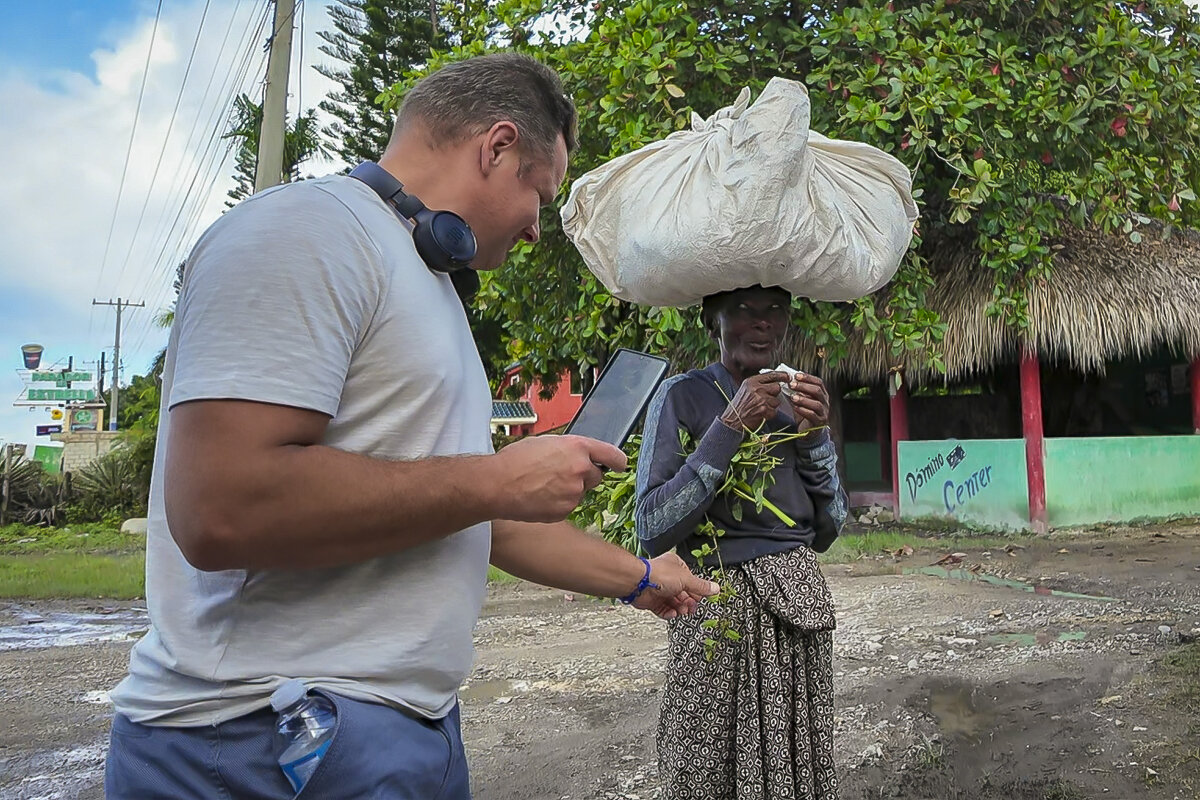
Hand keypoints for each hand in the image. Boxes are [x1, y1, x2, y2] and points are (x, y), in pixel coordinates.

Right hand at [491, 435, 626, 522]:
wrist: (498, 485)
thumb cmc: (515, 460)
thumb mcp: (546, 443)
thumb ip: (568, 449)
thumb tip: (577, 455)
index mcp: (577, 447)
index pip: (611, 454)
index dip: (617, 461)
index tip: (619, 465)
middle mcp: (581, 469)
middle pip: (596, 476)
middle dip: (583, 476)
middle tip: (560, 475)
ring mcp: (575, 492)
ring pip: (580, 492)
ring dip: (569, 489)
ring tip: (543, 485)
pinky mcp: (566, 510)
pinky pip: (568, 506)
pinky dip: (558, 503)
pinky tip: (540, 497)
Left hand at [631, 552, 719, 619]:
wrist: (638, 583)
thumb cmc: (658, 574)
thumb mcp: (686, 580)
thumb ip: (701, 587)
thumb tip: (715, 588)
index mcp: (676, 566)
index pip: (690, 580)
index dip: (696, 591)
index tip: (701, 599)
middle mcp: (667, 577)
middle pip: (683, 593)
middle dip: (688, 602)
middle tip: (692, 608)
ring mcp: (659, 589)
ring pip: (673, 602)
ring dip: (680, 608)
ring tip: (682, 611)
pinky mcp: (652, 600)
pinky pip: (663, 609)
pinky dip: (668, 613)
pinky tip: (672, 613)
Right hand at [719, 371, 788, 431]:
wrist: (732, 420)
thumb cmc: (739, 406)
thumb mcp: (745, 389)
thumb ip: (758, 384)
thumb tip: (774, 380)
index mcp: (751, 381)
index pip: (771, 375)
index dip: (782, 376)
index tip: (788, 377)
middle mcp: (756, 388)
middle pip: (776, 387)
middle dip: (774, 394)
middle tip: (767, 399)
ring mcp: (760, 398)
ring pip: (776, 401)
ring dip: (771, 406)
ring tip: (761, 408)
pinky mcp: (763, 409)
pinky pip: (774, 411)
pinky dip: (769, 414)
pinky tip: (761, 414)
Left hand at [786, 373, 829, 430]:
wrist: (809, 432)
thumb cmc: (805, 413)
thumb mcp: (802, 400)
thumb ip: (797, 392)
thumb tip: (786, 381)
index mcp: (822, 394)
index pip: (818, 382)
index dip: (808, 377)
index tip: (796, 375)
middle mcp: (825, 402)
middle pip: (817, 391)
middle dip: (804, 386)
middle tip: (791, 384)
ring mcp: (823, 413)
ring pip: (817, 404)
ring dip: (803, 399)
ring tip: (793, 397)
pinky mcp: (819, 422)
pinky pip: (812, 415)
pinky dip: (803, 411)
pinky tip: (795, 408)